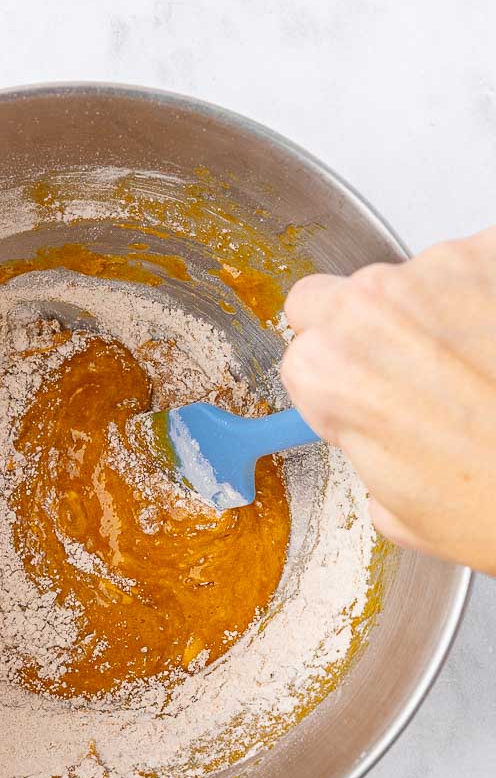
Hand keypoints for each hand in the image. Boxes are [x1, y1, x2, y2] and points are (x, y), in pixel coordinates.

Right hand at [281, 227, 495, 574]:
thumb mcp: (400, 512)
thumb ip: (367, 450)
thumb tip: (381, 433)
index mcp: (329, 371)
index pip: (299, 352)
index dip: (331, 382)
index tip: (359, 400)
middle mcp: (373, 307)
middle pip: (336, 299)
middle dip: (362, 334)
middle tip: (409, 380)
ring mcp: (440, 271)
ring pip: (410, 281)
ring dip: (431, 316)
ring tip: (479, 372)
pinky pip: (475, 265)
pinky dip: (487, 298)